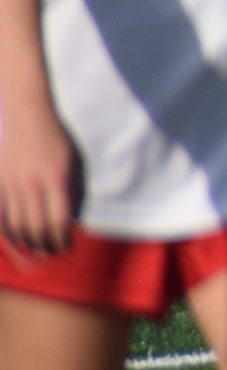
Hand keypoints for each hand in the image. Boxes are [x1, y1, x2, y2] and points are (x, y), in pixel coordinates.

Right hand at [0, 105, 81, 256]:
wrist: (28, 115)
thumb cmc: (57, 139)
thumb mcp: (75, 162)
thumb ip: (74, 191)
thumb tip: (74, 221)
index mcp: (56, 177)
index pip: (59, 219)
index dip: (63, 239)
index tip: (68, 247)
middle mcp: (32, 184)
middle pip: (36, 227)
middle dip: (46, 246)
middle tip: (53, 254)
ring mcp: (11, 185)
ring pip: (15, 226)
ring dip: (27, 245)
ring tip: (37, 254)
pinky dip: (6, 235)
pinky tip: (14, 245)